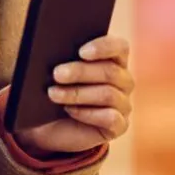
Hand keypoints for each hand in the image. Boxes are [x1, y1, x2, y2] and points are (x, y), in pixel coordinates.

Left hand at [12, 36, 133, 157]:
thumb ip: (60, 58)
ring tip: (54, 94)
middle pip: (110, 72)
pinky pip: (111, 117)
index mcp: (114, 59)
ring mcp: (124, 104)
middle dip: (81, 72)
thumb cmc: (55, 90)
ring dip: (78, 93)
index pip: (119, 47)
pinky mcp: (119, 126)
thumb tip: (52, 49)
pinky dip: (88, 114)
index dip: (103, 47)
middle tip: (56, 74)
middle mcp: (123, 80)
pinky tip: (69, 110)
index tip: (81, 52)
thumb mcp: (55, 72)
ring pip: (108, 94)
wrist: (50, 127)